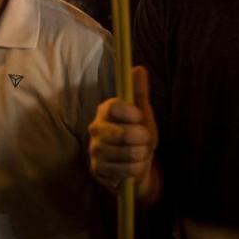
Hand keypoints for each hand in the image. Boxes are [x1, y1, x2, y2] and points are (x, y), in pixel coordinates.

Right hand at [88, 66, 157, 196]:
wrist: (134, 167)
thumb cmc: (137, 137)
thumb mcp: (142, 115)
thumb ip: (139, 92)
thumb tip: (138, 68)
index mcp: (105, 111)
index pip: (114, 106)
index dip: (131, 113)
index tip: (140, 118)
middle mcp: (95, 129)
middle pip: (123, 133)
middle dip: (142, 139)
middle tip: (144, 140)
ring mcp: (94, 150)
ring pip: (128, 153)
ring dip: (141, 155)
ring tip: (139, 154)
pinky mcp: (97, 170)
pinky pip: (126, 170)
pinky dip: (136, 170)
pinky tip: (132, 167)